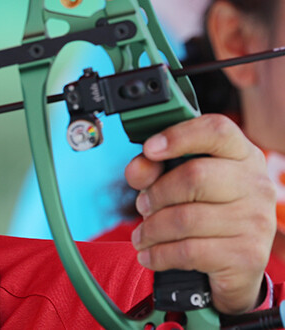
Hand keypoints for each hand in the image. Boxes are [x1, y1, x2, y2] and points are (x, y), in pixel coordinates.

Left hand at [125, 114, 275, 313]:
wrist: (233, 261)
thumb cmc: (203, 209)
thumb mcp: (176, 181)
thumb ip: (153, 169)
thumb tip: (137, 169)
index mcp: (241, 154)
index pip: (217, 130)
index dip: (179, 136)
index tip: (149, 149)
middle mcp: (255, 183)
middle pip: (195, 176)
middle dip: (157, 193)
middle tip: (142, 206)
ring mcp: (255, 220)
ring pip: (187, 218)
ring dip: (152, 229)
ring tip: (142, 235)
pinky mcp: (247, 255)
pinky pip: (190, 251)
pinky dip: (160, 254)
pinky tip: (150, 255)